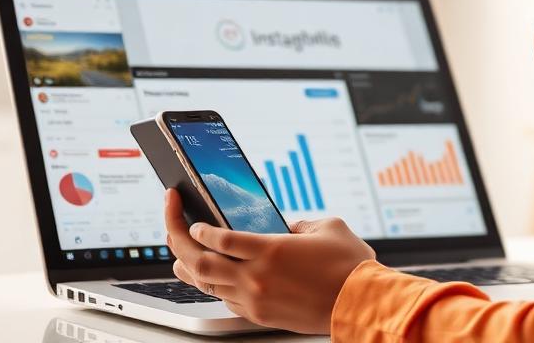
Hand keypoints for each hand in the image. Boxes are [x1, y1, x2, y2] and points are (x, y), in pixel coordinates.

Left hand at [164, 188, 374, 333]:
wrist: (362, 304)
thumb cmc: (350, 267)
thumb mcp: (327, 227)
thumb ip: (300, 224)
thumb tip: (285, 228)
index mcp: (270, 250)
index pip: (218, 238)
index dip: (198, 227)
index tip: (191, 218)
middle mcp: (257, 277)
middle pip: (199, 262)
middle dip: (177, 238)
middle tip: (171, 220)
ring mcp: (256, 300)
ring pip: (205, 285)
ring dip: (187, 266)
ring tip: (177, 252)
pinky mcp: (260, 315)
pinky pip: (225, 300)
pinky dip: (212, 286)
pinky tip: (209, 276)